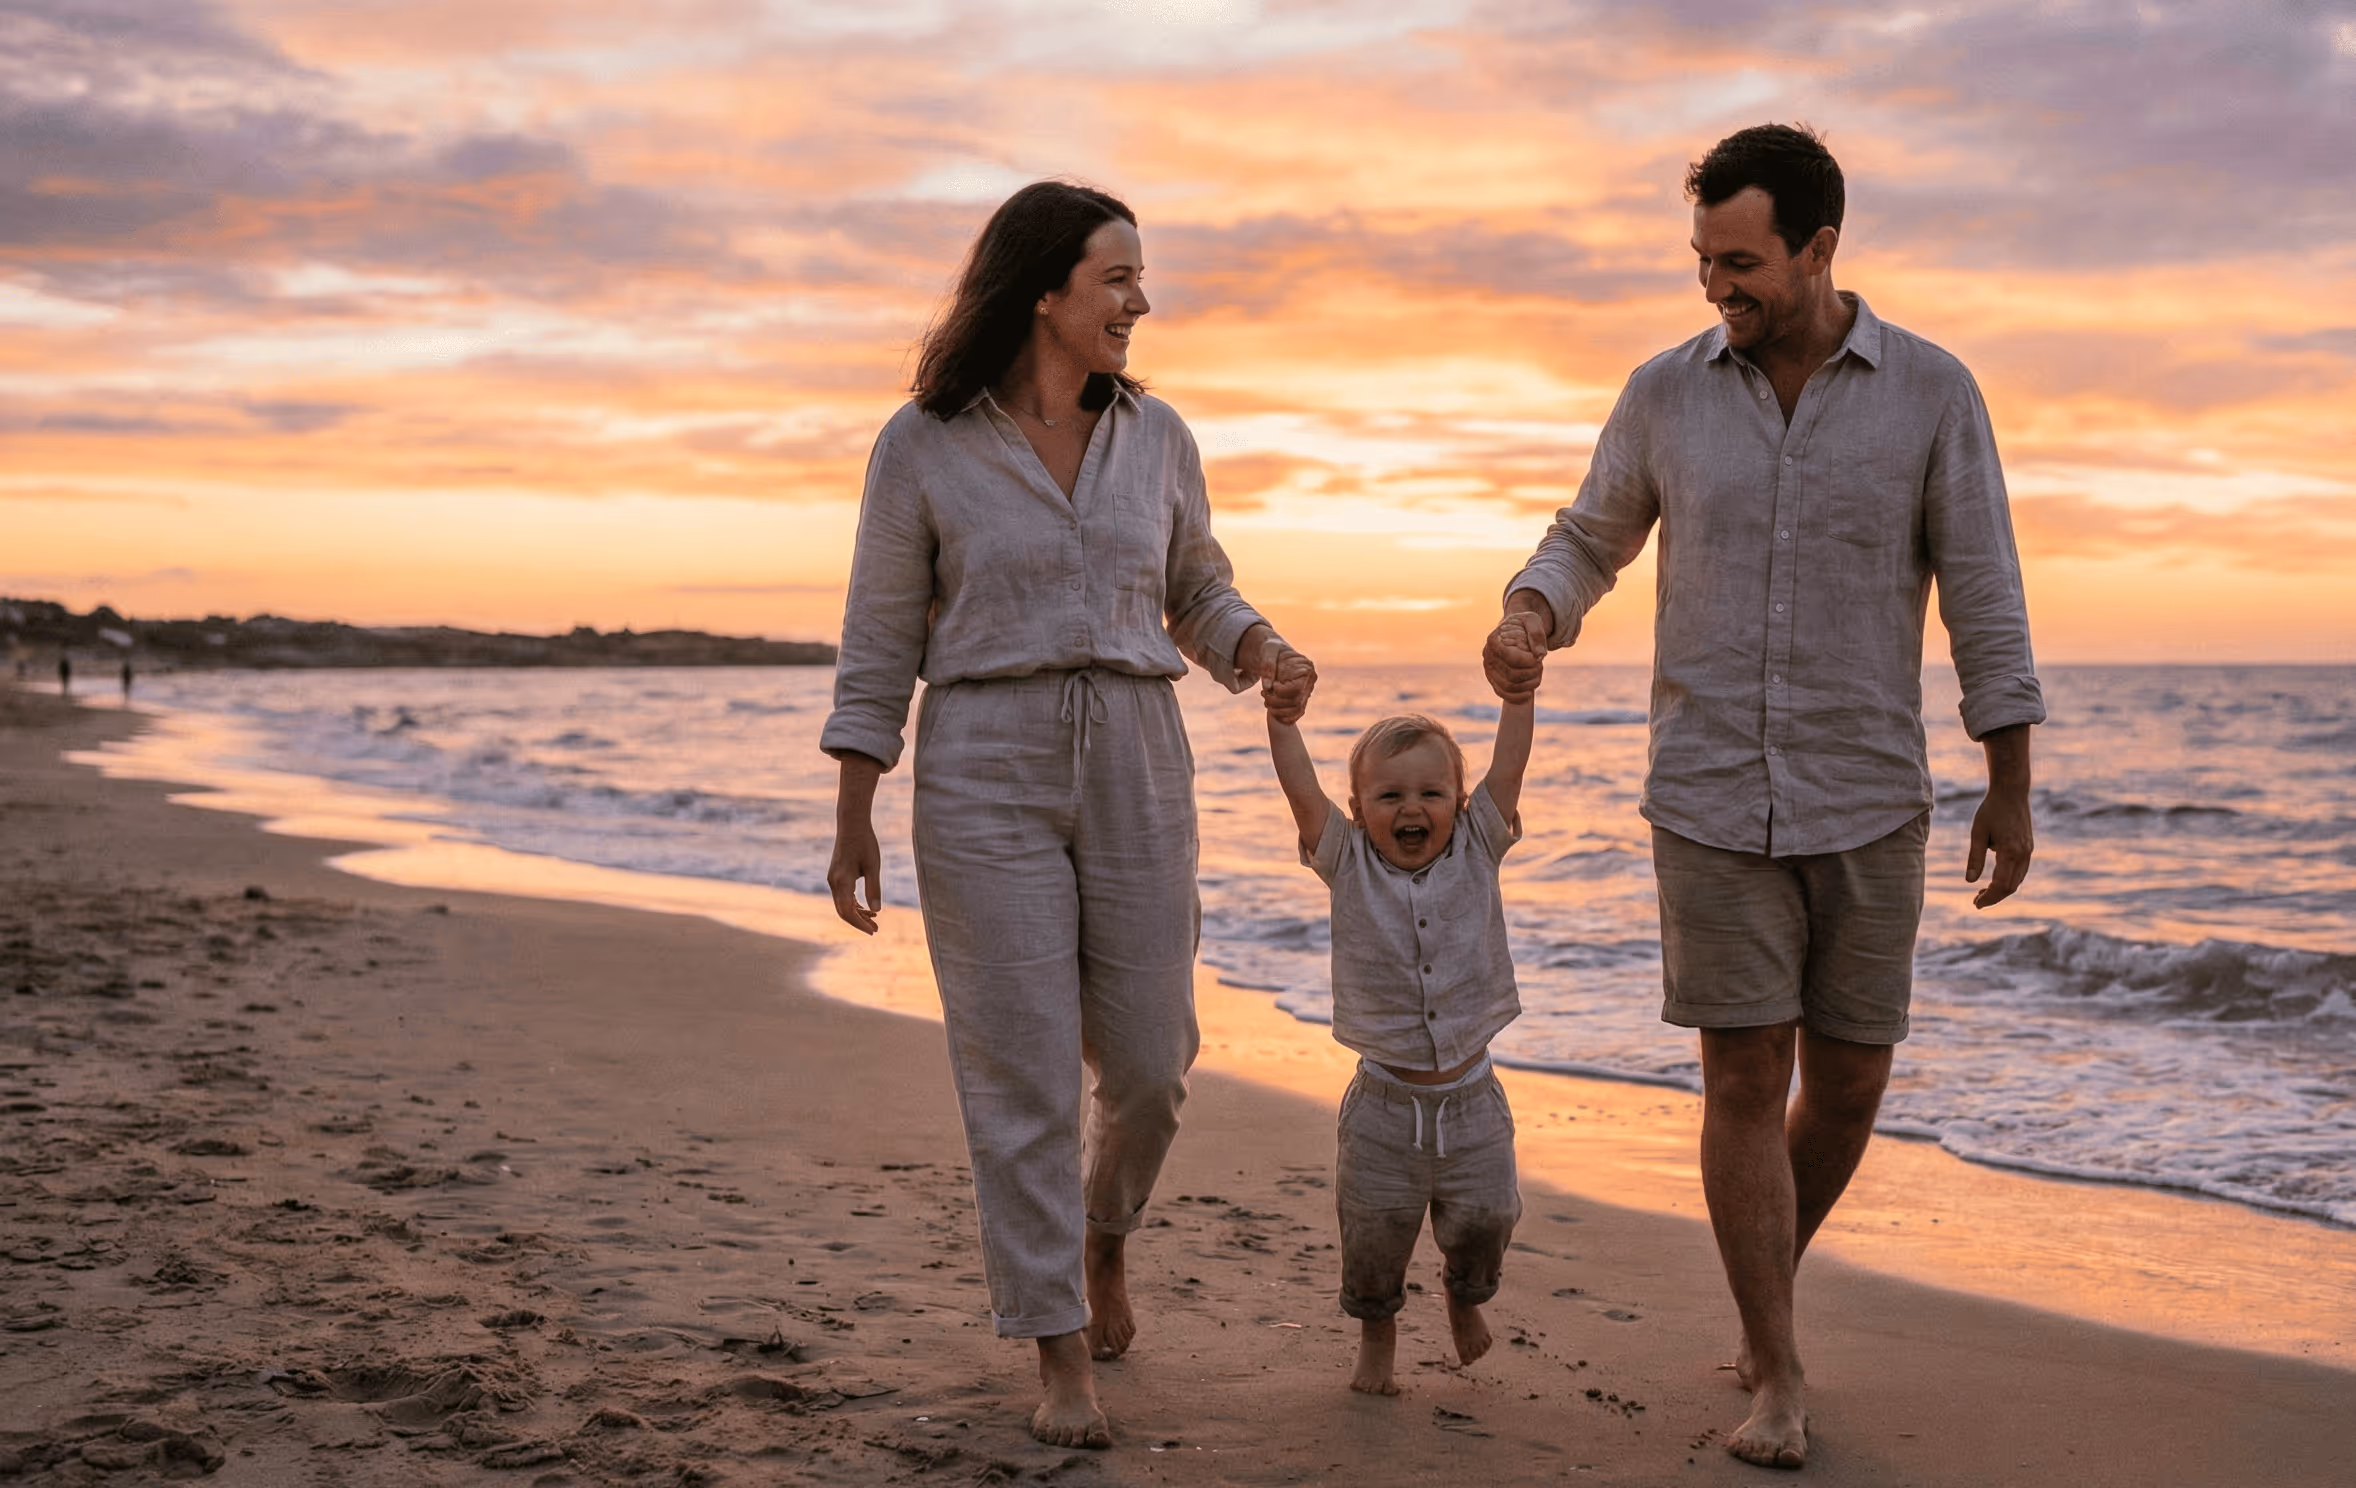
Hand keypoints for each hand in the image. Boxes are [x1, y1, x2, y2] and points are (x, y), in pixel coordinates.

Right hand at [828, 754, 885, 933]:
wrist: (852, 824)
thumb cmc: (865, 843)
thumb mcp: (873, 866)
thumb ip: (874, 889)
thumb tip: (877, 910)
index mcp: (841, 881)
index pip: (847, 911)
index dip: (860, 923)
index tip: (873, 930)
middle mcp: (833, 882)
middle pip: (843, 911)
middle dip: (858, 922)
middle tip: (875, 929)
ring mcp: (833, 879)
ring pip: (842, 904)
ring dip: (857, 913)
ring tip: (874, 919)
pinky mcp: (836, 875)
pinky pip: (843, 896)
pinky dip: (854, 904)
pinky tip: (867, 907)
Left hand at [1259, 637, 1316, 724]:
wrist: (1273, 655)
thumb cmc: (1271, 650)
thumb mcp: (1268, 652)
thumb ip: (1268, 667)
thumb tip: (1268, 687)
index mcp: (1307, 669)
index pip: (1297, 689)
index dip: (1282, 691)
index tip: (1272, 685)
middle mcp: (1311, 682)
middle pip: (1297, 702)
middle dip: (1277, 702)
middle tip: (1264, 694)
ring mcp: (1307, 692)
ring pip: (1296, 710)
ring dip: (1278, 710)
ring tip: (1266, 700)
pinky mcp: (1301, 699)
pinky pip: (1295, 715)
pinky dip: (1282, 716)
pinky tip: (1271, 709)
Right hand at [1483, 610, 1548, 702]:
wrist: (1514, 632)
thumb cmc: (1523, 625)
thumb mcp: (1532, 620)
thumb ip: (1536, 633)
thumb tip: (1540, 655)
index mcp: (1493, 640)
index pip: (1512, 659)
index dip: (1530, 662)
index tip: (1539, 657)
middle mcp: (1487, 656)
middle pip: (1512, 675)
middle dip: (1532, 673)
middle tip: (1540, 665)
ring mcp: (1489, 670)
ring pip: (1509, 687)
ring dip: (1528, 684)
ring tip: (1537, 674)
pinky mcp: (1493, 680)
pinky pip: (1503, 694)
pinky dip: (1517, 697)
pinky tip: (1529, 692)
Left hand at [1966, 781, 2033, 907]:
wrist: (2012, 792)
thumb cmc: (1991, 810)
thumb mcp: (1978, 832)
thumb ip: (1975, 857)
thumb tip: (1969, 881)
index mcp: (2011, 852)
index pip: (2001, 885)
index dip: (1989, 898)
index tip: (1976, 904)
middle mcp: (2023, 854)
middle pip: (2011, 886)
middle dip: (1994, 897)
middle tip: (1976, 901)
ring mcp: (2028, 851)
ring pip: (2018, 880)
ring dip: (2001, 890)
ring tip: (1982, 892)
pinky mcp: (2028, 847)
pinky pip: (2020, 871)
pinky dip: (2008, 880)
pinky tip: (1994, 879)